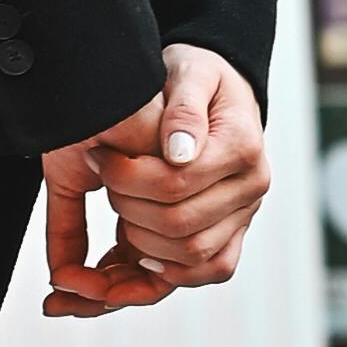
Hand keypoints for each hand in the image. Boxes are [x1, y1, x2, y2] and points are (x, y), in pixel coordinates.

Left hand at [42, 46, 270, 317]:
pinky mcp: (231, 235)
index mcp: (243, 147)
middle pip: (180, 226)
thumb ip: (184, 109)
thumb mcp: (190, 72)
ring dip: (140, 246)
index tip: (95, 156)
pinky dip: (165, 274)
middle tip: (102, 182)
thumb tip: (178, 151)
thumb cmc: (198, 78)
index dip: (126, 177)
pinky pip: (205, 271)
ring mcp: (243, 216)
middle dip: (127, 209)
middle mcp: (251, 188)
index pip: (176, 182)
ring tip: (116, 212)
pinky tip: (129, 261)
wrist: (219, 94)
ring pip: (191, 258)